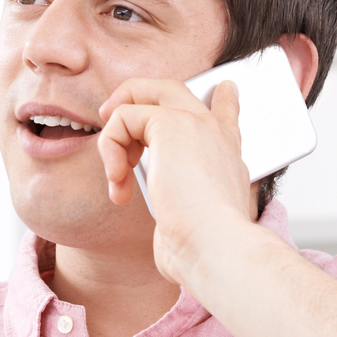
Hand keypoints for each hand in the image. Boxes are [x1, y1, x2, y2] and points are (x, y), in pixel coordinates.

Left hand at [94, 78, 257, 284]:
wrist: (216, 245)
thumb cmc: (205, 247)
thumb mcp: (195, 226)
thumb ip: (181, 214)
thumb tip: (168, 236)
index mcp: (226, 156)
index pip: (227, 115)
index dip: (223, 100)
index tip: (225, 89)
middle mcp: (214, 133)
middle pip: (174, 89)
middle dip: (135, 95)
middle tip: (109, 114)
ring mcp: (195, 123)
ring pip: (143, 94)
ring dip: (114, 138)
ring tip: (117, 178)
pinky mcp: (169, 123)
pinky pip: (122, 117)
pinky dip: (110, 148)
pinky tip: (119, 181)